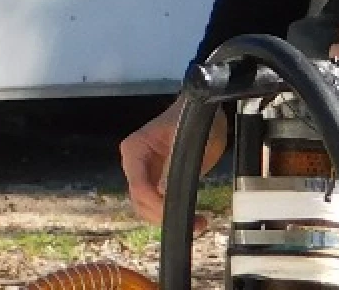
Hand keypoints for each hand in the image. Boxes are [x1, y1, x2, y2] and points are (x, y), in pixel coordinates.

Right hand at [121, 98, 228, 220]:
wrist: (204, 116)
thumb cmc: (194, 121)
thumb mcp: (187, 142)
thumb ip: (173, 166)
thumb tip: (163, 193)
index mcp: (135, 149)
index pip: (138, 186)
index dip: (157, 205)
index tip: (181, 214)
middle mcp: (135, 164)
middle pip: (140, 201)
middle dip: (164, 216)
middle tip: (195, 222)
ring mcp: (145, 174)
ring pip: (147, 208)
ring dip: (168, 219)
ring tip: (199, 222)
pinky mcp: (157, 183)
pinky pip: (158, 205)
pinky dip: (173, 215)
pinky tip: (194, 218)